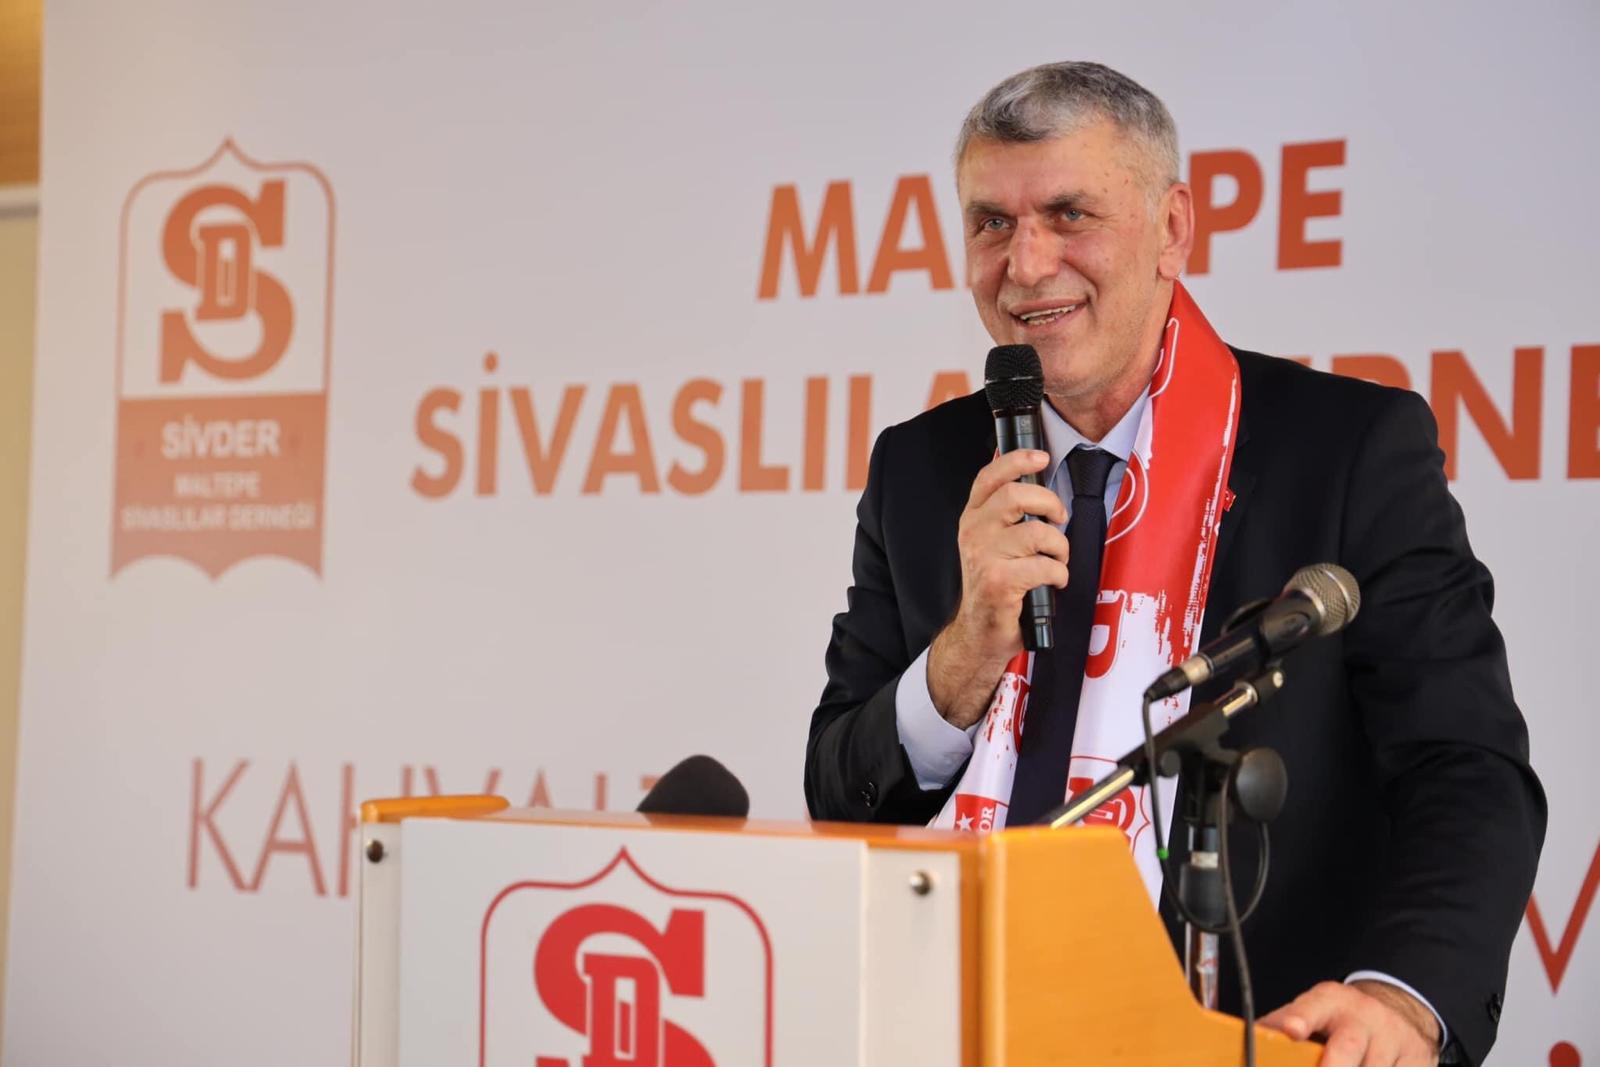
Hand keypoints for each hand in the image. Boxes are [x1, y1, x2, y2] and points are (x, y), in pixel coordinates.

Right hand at [927, 449, 1068, 727]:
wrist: (979, 633)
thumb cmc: (996, 585)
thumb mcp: (993, 542)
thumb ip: (1006, 511)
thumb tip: (1027, 471)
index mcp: (972, 518)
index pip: (989, 477)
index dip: (1016, 460)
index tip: (1042, 457)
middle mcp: (973, 533)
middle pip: (1015, 496)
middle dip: (1049, 502)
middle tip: (1059, 517)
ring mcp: (983, 558)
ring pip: (1036, 532)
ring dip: (1059, 547)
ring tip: (1058, 559)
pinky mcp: (998, 582)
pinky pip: (1044, 566)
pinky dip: (1059, 574)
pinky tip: (1054, 582)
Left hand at [1260, 980, 1440, 1066]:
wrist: (1398, 1013)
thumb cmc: (1342, 1017)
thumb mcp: (1313, 1009)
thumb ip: (1281, 1024)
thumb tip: (1245, 1037)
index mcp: (1330, 1001)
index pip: (1312, 1007)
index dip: (1300, 1019)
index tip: (1292, 1030)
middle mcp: (1364, 1018)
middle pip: (1346, 1049)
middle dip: (1334, 1066)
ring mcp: (1393, 1040)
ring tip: (1345, 1066)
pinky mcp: (1417, 1060)